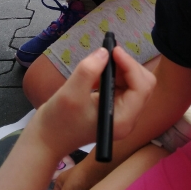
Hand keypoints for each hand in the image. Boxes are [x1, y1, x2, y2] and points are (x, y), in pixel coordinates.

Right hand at [39, 47, 154, 189]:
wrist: (47, 139)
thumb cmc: (57, 122)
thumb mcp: (70, 94)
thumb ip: (88, 71)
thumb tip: (104, 52)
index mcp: (122, 120)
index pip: (141, 87)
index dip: (130, 65)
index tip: (113, 50)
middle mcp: (127, 117)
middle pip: (143, 84)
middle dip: (127, 66)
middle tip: (107, 55)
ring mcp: (121, 113)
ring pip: (134, 82)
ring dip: (119, 69)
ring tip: (98, 65)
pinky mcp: (113, 107)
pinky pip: (122, 85)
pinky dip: (113, 74)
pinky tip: (95, 75)